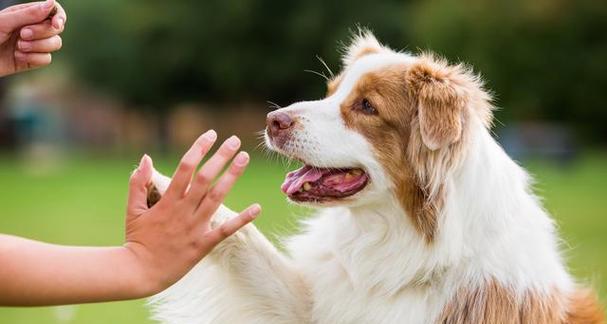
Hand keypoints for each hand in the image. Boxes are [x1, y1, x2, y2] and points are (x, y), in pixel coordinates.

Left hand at [0, 0, 66, 76]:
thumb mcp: (4, 22)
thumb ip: (29, 14)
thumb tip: (51, 3)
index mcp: (25, 14)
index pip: (53, 11)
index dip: (59, 17)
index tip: (55, 25)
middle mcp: (32, 28)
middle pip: (56, 29)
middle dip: (42, 33)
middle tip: (22, 35)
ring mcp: (34, 44)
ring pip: (55, 44)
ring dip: (38, 47)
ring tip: (19, 47)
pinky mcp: (32, 60)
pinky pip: (46, 59)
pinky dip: (33, 59)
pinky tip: (18, 57)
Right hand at [123, 130, 260, 293]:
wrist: (139, 272)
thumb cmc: (136, 239)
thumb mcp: (132, 209)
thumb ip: (138, 183)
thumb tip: (146, 158)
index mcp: (167, 201)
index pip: (185, 168)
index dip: (199, 149)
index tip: (211, 135)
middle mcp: (183, 211)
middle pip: (205, 178)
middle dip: (221, 157)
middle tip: (235, 140)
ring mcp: (194, 228)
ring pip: (217, 197)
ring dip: (232, 176)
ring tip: (244, 158)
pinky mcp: (203, 245)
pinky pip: (225, 230)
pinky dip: (242, 219)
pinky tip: (257, 207)